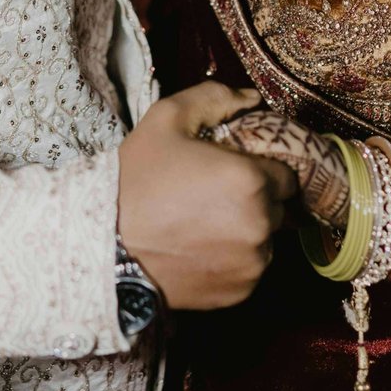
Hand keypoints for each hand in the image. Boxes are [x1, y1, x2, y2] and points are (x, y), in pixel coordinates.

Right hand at [117, 84, 288, 310]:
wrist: (105, 247)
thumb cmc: (136, 180)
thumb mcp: (167, 119)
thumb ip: (216, 98)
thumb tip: (252, 99)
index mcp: (252, 180)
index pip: (285, 171)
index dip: (261, 166)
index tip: (234, 168)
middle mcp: (261, 224)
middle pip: (278, 205)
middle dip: (255, 196)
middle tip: (214, 194)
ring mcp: (253, 264)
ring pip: (266, 237)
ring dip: (247, 228)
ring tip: (204, 222)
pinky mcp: (240, 292)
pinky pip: (250, 267)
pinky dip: (235, 258)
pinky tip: (201, 247)